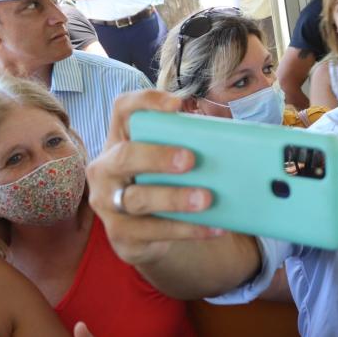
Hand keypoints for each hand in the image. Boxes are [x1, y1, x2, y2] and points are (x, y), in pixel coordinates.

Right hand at [86, 90, 223, 268]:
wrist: (150, 231)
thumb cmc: (166, 182)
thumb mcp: (173, 162)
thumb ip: (191, 147)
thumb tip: (231, 145)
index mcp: (121, 139)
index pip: (122, 110)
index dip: (146, 102)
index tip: (177, 104)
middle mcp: (106, 169)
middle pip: (124, 156)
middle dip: (158, 156)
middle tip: (190, 159)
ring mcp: (108, 203)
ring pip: (137, 199)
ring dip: (174, 198)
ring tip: (207, 198)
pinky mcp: (121, 235)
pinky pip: (153, 232)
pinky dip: (187, 229)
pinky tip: (215, 227)